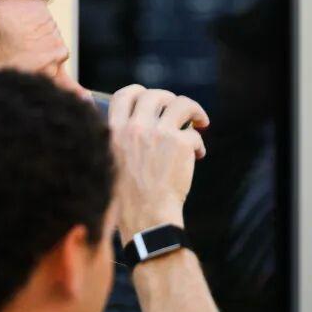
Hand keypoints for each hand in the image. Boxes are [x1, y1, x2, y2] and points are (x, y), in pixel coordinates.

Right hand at [108, 85, 209, 241]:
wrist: (145, 219)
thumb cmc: (128, 199)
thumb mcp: (110, 163)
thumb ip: (118, 141)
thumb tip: (129, 123)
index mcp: (113, 131)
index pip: (124, 95)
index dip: (141, 92)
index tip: (153, 101)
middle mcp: (134, 128)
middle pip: (156, 95)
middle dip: (171, 100)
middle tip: (181, 113)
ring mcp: (158, 133)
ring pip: (182, 103)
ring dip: (194, 110)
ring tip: (201, 123)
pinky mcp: (179, 144)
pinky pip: (194, 134)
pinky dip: (199, 144)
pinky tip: (198, 156)